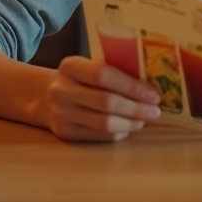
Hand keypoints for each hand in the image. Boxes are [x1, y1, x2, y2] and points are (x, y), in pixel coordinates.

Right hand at [43, 56, 161, 141]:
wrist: (45, 96)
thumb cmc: (79, 79)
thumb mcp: (88, 66)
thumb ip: (114, 72)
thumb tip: (151, 87)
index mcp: (70, 66)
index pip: (104, 75)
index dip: (132, 86)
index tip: (153, 94)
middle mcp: (61, 90)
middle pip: (106, 102)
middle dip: (136, 108)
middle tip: (155, 111)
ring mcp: (61, 114)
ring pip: (105, 123)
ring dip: (131, 123)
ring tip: (145, 119)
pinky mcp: (65, 133)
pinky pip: (100, 136)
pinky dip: (120, 132)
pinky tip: (129, 126)